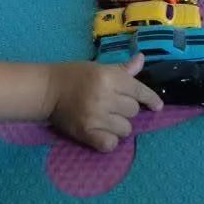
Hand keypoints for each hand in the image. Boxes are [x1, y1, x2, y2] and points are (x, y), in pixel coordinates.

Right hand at [47, 54, 162, 151]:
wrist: (45, 90)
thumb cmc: (73, 75)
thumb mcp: (98, 67)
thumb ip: (122, 69)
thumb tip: (142, 59)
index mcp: (108, 77)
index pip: (139, 91)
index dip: (151, 99)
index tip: (157, 106)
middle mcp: (105, 96)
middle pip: (133, 111)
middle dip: (126, 109)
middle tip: (112, 105)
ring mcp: (95, 116)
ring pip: (125, 129)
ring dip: (118, 125)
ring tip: (105, 119)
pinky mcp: (86, 133)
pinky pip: (110, 144)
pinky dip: (108, 140)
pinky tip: (101, 133)